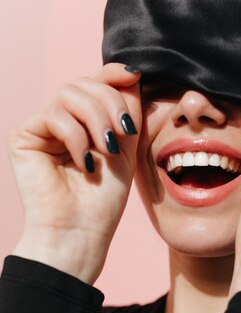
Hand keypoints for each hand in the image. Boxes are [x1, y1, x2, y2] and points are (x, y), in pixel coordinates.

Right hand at [7, 63, 141, 283]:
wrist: (80, 232)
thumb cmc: (104, 201)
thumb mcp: (126, 150)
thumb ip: (127, 111)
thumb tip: (131, 72)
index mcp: (86, 124)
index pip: (97, 84)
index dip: (113, 74)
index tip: (134, 74)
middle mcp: (63, 122)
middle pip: (85, 83)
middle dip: (110, 104)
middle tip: (121, 135)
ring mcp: (43, 128)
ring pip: (70, 93)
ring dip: (96, 119)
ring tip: (105, 151)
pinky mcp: (26, 136)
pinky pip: (54, 114)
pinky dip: (75, 136)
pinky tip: (83, 162)